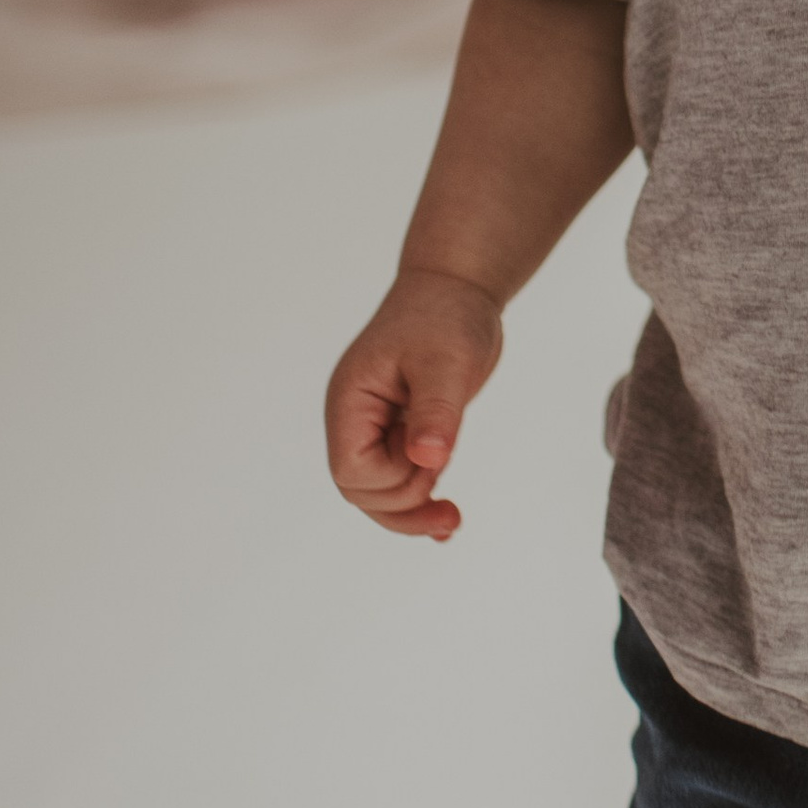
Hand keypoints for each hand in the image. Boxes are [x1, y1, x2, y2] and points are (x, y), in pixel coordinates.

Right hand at [324, 269, 503, 539]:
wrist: (457, 288)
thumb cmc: (446, 316)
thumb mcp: (447, 362)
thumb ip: (436, 411)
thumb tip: (428, 459)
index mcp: (351, 401)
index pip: (350, 470)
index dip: (390, 479)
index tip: (430, 454)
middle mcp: (356, 419)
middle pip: (361, 491)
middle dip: (404, 502)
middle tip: (450, 494)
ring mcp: (377, 427)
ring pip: (381, 493)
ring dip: (414, 509)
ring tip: (452, 519)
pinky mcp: (401, 431)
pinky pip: (401, 479)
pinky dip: (420, 501)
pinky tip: (445, 519)